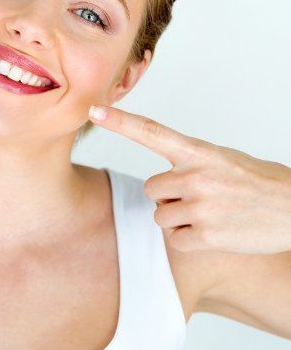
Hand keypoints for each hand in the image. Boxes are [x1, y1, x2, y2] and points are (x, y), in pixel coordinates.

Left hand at [88, 105, 290, 253]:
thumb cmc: (255, 181)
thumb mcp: (221, 158)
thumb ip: (186, 162)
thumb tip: (158, 180)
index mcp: (198, 152)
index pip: (151, 132)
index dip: (120, 121)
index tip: (94, 110)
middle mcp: (196, 176)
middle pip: (151, 188)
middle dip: (168, 195)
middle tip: (200, 196)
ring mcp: (201, 206)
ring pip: (161, 214)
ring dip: (179, 217)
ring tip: (210, 212)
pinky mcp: (207, 235)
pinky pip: (174, 238)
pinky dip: (188, 238)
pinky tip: (214, 230)